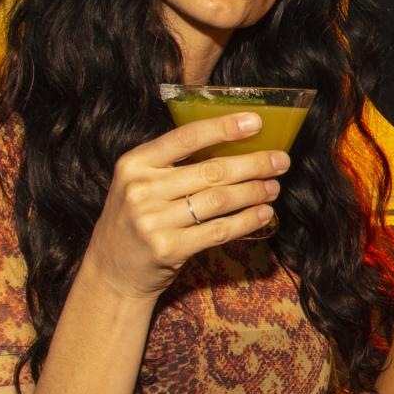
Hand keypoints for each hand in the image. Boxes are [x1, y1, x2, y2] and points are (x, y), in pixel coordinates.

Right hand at [85, 112, 285, 298]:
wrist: (112, 272)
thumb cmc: (136, 220)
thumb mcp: (138, 184)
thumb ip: (172, 165)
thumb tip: (233, 145)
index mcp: (134, 163)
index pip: (186, 137)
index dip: (223, 127)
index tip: (256, 122)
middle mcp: (141, 189)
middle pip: (210, 170)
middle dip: (253, 164)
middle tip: (281, 160)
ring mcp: (153, 221)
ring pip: (219, 200)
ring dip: (254, 192)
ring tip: (274, 187)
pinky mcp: (169, 249)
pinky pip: (219, 230)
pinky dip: (246, 221)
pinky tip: (263, 213)